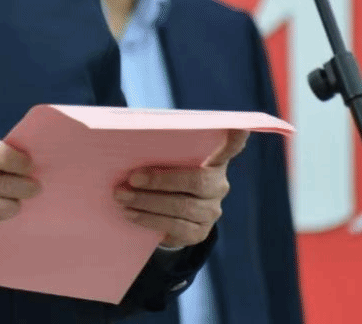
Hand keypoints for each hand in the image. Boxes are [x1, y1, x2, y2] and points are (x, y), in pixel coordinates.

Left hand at [113, 129, 248, 247]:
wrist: (167, 213)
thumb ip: (160, 151)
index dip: (234, 141)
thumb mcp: (165, 160)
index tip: (239, 128)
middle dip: (160, 180)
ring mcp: (212, 211)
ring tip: (122, 197)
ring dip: (147, 202)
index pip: (228, 149)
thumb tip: (130, 140)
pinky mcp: (200, 232)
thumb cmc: (164, 174)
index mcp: (213, 161)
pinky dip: (149, 220)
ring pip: (182, 207)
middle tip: (132, 179)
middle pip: (196, 182)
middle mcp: (219, 185)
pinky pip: (176, 227)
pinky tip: (131, 214)